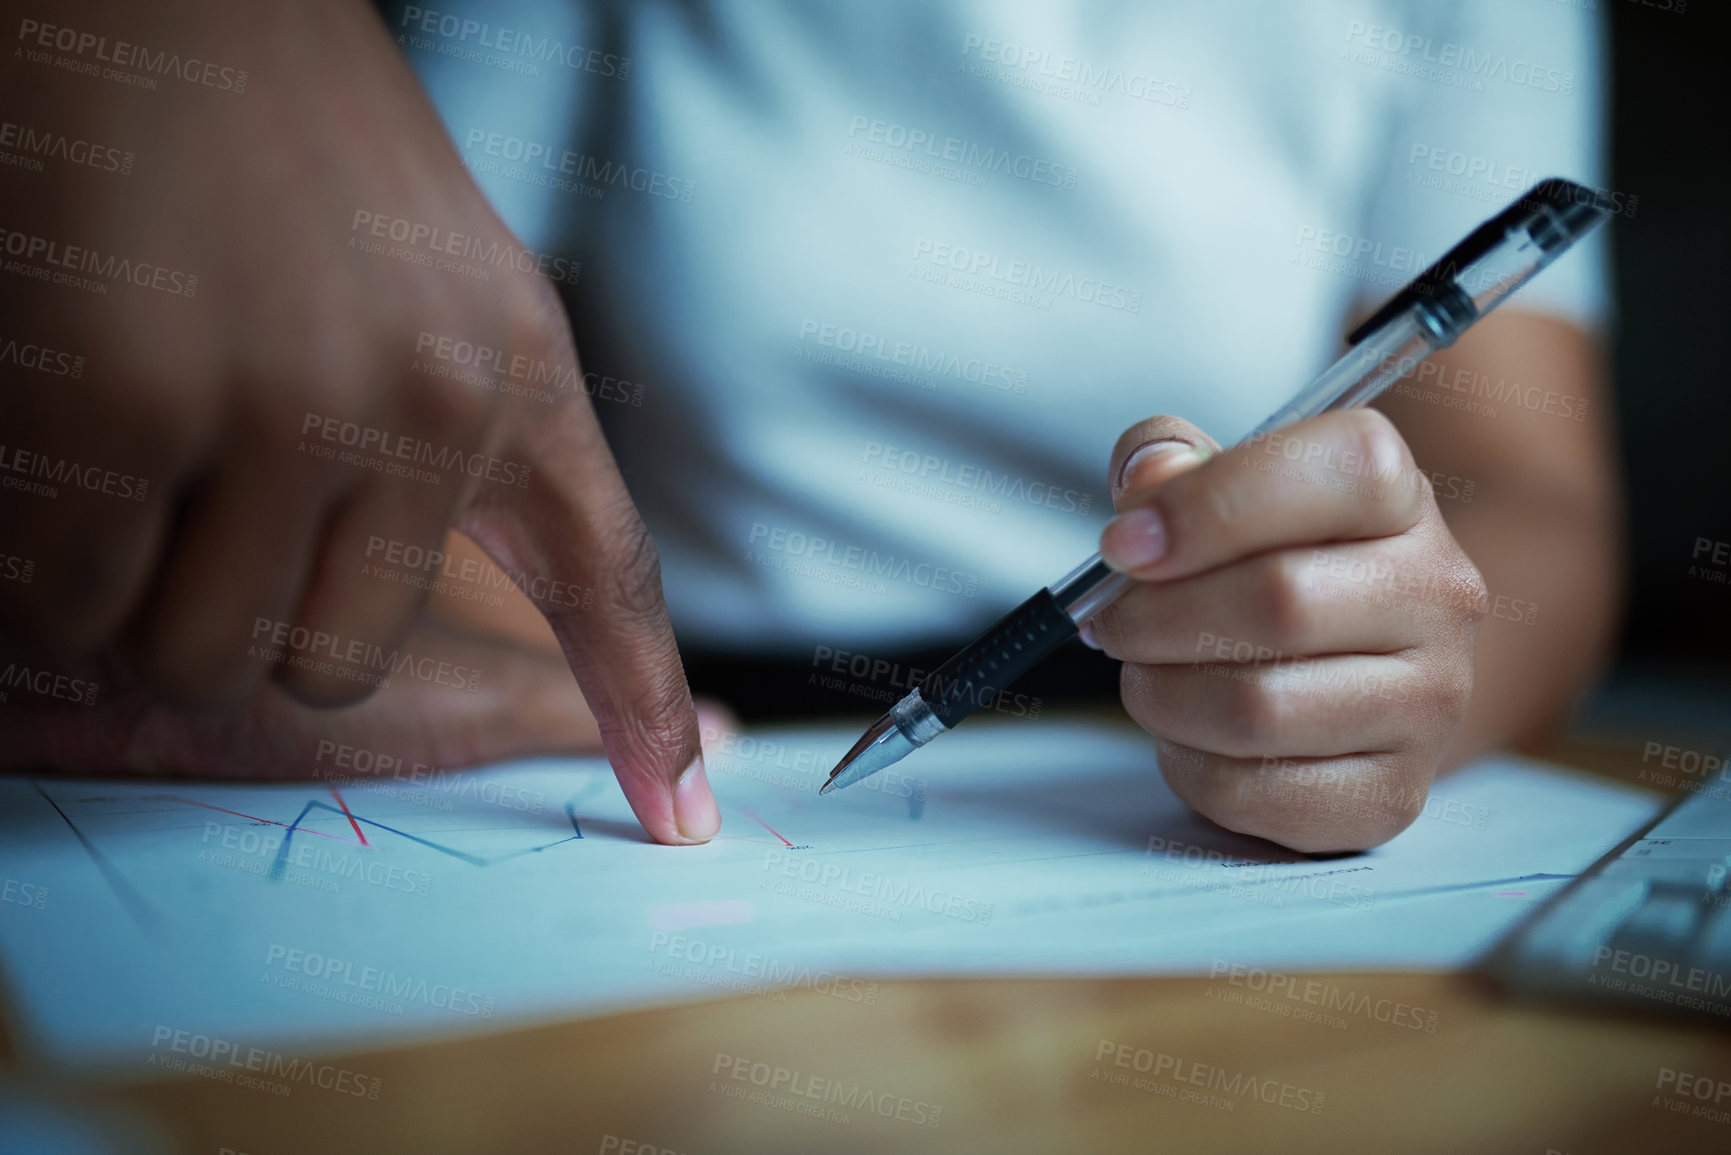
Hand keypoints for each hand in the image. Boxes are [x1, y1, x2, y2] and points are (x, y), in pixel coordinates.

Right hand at [0, 0, 716, 842]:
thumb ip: (458, 430)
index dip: (642, 708)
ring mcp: (285, 405)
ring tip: (127, 442)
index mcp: (513, 367)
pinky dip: (42, 550)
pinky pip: (71, 595)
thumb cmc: (283, 139)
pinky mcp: (133, 399)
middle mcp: (427, 401)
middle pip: (340, 674)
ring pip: (199, 655)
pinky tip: (59, 418)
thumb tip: (438, 574)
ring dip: (135, 590)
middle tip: (199, 503)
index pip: (606, 579)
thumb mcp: (432, 276)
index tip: (684, 815)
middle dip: (253, 625)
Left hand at [1085, 410, 1485, 851]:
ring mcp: (1429, 702)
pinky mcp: (1392, 794)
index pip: (1336, 473)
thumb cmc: (1276, 567)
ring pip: (1258, 708)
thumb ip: (1174, 463)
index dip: (1208, 507)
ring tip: (1146, 675)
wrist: (1358, 672)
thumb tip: (1149, 479)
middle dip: (1158, 617)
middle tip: (1114, 622)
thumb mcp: (1229, 489)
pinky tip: (1185, 735)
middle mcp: (1438, 595)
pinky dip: (1188, 765)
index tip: (1125, 543)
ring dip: (1163, 695)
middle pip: (1278, 601)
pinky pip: (1253, 792)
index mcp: (1400, 497)